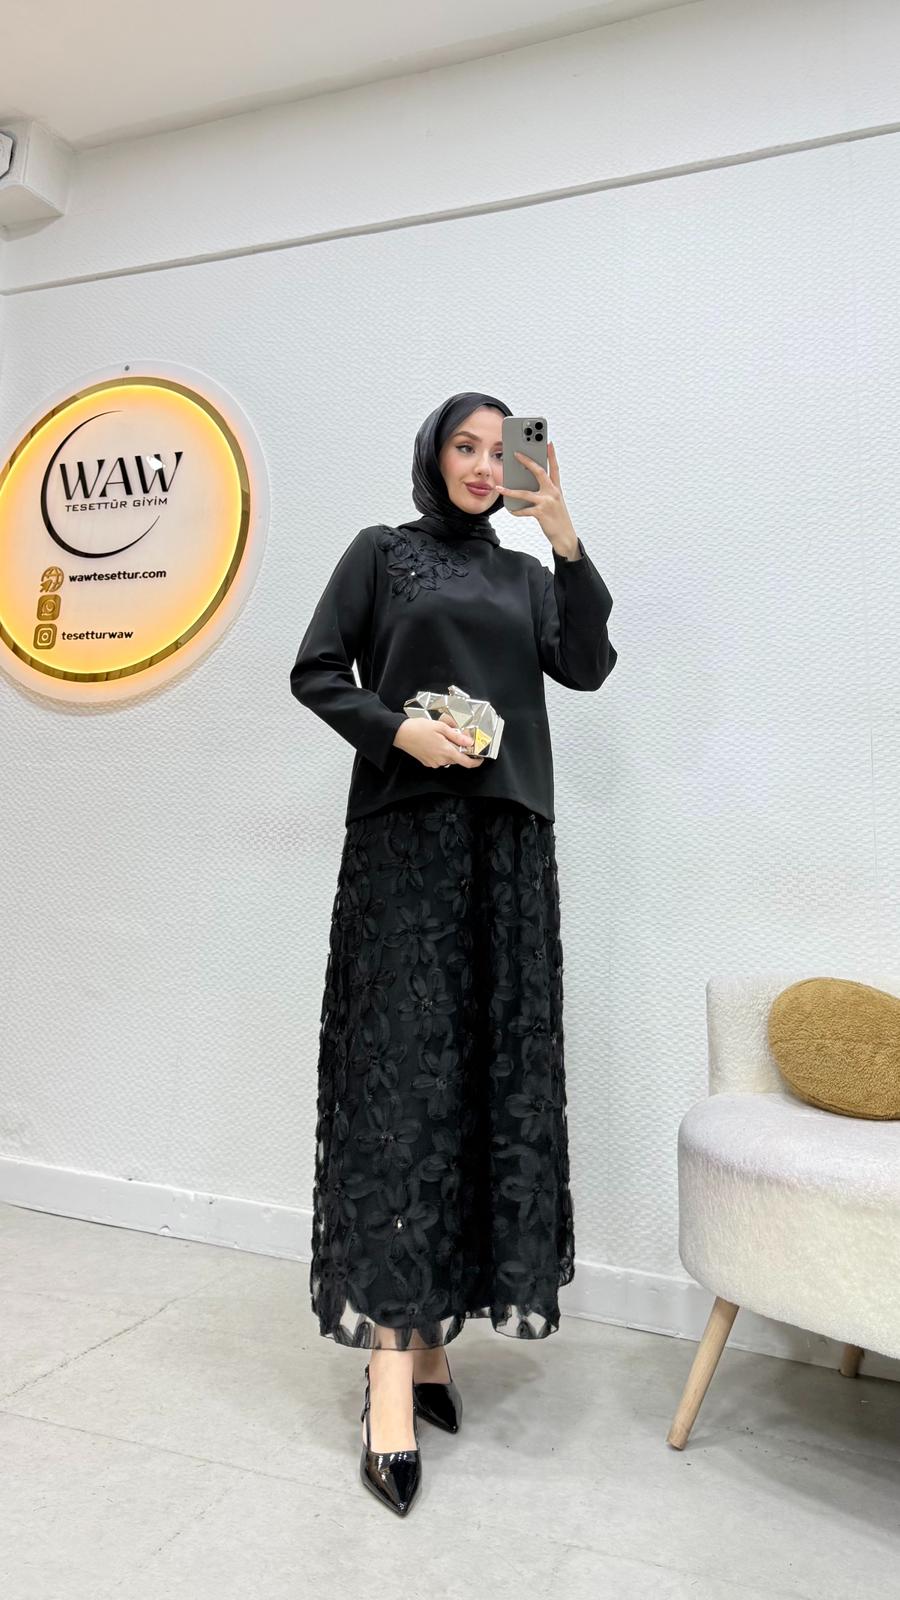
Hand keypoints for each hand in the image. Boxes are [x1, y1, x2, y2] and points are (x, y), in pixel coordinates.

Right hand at [393, 713, 484, 768]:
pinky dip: (440, 752)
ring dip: (449, 750)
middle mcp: (441, 760)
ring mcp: (433, 762)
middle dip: (459, 750)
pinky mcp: (427, 762)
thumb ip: (457, 736)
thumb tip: (469, 743)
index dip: (475, 762)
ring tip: (442, 737)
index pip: (466, 762)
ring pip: (448, 758)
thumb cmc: (419, 728)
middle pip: (457, 759)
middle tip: (456, 738)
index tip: (480, 758)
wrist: (400, 734)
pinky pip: (439, 759)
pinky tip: (434, 742)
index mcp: (446, 751)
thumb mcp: (441, 727)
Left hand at [494, 440, 579, 557]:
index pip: (554, 468)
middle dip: (527, 462)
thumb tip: (526, 485)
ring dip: (510, 491)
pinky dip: (516, 511)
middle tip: (516, 454)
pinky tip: (511, 510)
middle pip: (539, 472)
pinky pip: (524, 510)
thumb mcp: (554, 502)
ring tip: (499, 488)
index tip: (548, 442)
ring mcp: (547, 502)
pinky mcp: (541, 513)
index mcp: (556, 488)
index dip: (552, 455)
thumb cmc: (558, 518)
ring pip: (525, 493)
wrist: (565, 536)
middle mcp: (553, 492)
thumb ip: (543, 492)